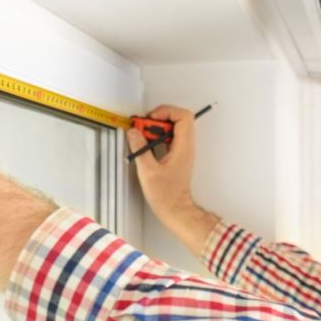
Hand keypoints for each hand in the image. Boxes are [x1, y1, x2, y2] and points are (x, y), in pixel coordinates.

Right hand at [126, 104, 198, 223]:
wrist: (176, 209)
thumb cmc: (167, 195)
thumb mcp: (148, 171)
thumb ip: (139, 148)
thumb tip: (134, 133)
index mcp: (183, 146)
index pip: (183, 116)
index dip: (166, 111)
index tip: (150, 119)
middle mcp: (186, 146)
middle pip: (177, 119)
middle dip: (158, 119)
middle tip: (143, 128)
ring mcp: (183, 151)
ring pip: (173, 129)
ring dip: (157, 129)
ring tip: (142, 137)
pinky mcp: (178, 156)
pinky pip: (170, 138)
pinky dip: (158, 137)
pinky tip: (146, 146)